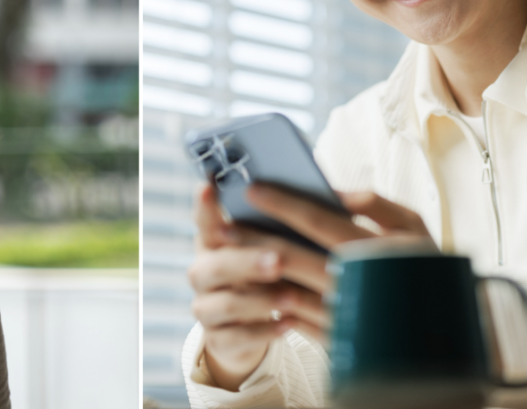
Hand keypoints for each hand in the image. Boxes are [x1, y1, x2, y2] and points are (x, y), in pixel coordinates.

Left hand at [187, 183, 434, 389]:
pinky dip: (270, 301)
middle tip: (219, 221)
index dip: (282, 202)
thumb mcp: (414, 227)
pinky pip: (294, 320)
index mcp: (374, 249)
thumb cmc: (427, 266)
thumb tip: (335, 190)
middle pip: (291, 256)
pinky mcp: (337, 340)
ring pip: (284, 290)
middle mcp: (356, 283)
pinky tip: (250, 284)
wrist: (447, 335)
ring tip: (225, 250)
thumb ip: (376, 204)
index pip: (318, 220)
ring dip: (250, 270)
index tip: (251, 188)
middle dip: (251, 237)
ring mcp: (344, 315)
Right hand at [187, 184, 327, 389]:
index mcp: (214, 242)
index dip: (204, 206)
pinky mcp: (217, 338)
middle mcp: (202, 272)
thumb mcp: (269, 247)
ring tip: (293, 297)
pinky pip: (237, 337)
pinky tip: (289, 324)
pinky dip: (264, 330)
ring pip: (225, 304)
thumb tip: (324, 202)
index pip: (204, 219)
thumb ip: (279, 227)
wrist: (249, 324)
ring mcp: (205, 306)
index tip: (209, 187)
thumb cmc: (267, 273)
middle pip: (214, 265)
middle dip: (247, 262)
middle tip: (278, 260)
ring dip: (261, 300)